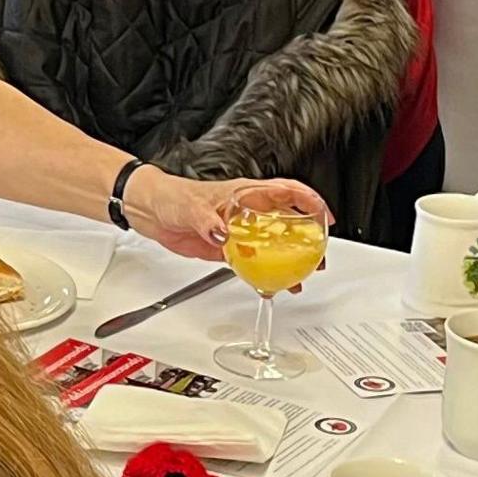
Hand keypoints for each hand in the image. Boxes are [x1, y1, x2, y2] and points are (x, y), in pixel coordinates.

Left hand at [126, 170, 330, 263]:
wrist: (152, 211)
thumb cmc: (172, 196)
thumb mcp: (192, 207)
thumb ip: (207, 221)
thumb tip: (222, 235)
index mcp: (246, 193)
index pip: (288, 192)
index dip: (310, 202)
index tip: (325, 217)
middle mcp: (248, 211)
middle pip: (288, 221)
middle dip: (309, 237)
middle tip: (318, 256)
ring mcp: (240, 230)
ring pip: (274, 244)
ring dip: (290, 259)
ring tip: (303, 275)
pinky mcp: (228, 248)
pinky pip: (253, 261)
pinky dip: (265, 273)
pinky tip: (272, 284)